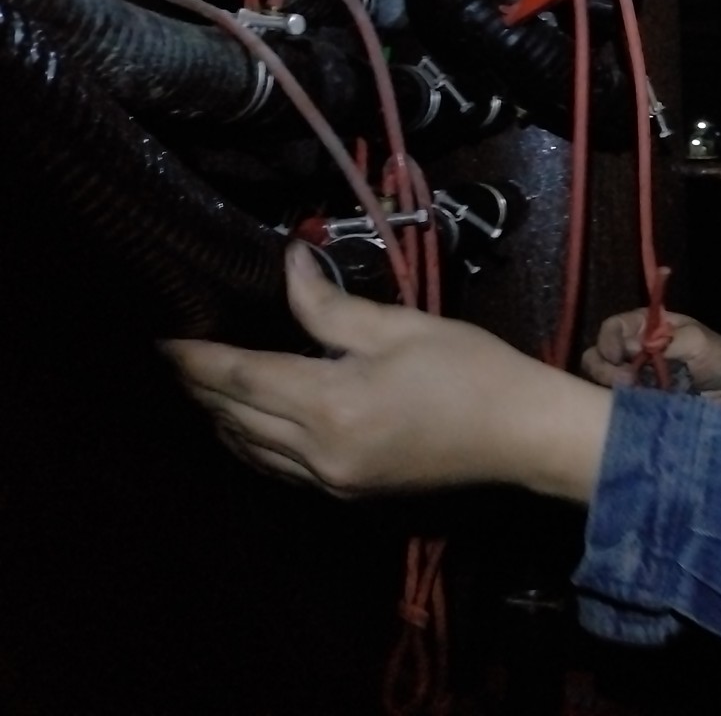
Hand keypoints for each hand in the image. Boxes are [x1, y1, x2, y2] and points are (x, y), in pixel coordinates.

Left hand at [163, 243, 611, 501]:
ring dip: (220, 417)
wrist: (522, 435)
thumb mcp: (400, 326)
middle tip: (173, 355)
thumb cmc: (470, 370)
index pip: (240, 376)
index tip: (162, 336)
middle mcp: (318, 451)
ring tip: (201, 386)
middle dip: (199, 386)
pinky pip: (278, 469)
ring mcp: (331, 479)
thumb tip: (289, 264)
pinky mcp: (348, 492)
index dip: (196, 357)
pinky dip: (252, 443)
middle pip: (234, 416)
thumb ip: (331, 304)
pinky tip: (248, 424)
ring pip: (250, 449)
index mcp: (330, 404)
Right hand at [582, 308, 720, 404]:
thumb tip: (632, 347)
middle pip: (598, 355)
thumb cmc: (719, 357)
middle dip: (604, 367)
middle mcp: (633, 351)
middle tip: (626, 380)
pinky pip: (616, 404)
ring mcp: (634, 379)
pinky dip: (618, 406)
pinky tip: (634, 410)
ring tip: (630, 395)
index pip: (613, 327)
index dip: (608, 339)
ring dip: (609, 388)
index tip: (618, 355)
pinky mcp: (638, 404)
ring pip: (601, 382)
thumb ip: (667, 340)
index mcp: (646, 328)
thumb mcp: (698, 341)